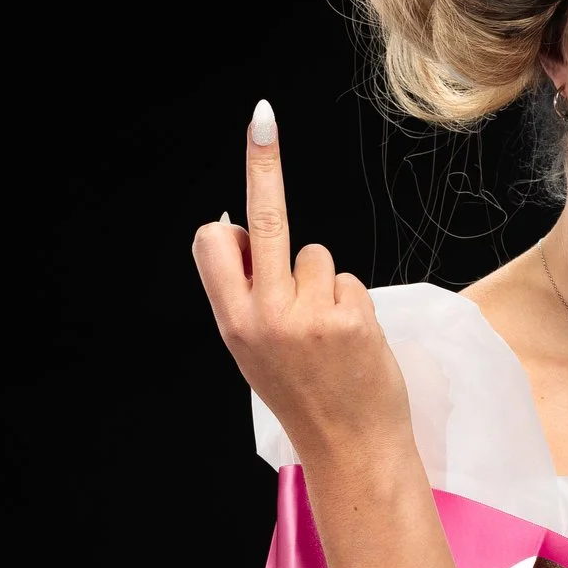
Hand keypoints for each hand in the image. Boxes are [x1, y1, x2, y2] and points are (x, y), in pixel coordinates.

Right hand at [191, 101, 412, 474]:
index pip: (215, 245)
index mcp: (232, 323)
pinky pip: (349, 281)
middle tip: (260, 118)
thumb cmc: (305, 395)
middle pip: (264, 219)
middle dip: (261, 165)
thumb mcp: (255, 350)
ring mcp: (307, 316)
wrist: (350, 448)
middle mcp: (264, 316)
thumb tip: (240, 227)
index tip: (240, 164)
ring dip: (325, 283)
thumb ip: (246, 296)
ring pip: (317, 256)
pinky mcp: (349, 318)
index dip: (229, 220)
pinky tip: (351, 342)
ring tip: (327, 334)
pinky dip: (352, 304)